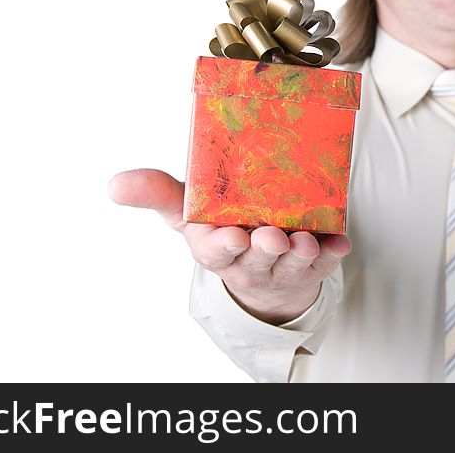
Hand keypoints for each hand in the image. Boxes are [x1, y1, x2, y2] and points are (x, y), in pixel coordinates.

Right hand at [107, 168, 351, 323]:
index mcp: (216, 248)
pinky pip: (325, 262)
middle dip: (265, 247)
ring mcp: (282, 266)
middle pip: (258, 257)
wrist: (260, 272)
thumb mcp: (186, 215)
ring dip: (300, 252)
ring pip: (292, 263)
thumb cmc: (221, 232)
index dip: (224, 245)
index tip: (231, 236)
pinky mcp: (312, 265)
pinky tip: (340, 243)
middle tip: (271, 235)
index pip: (216, 250)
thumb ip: (157, 194)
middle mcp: (249, 261)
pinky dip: (333, 252)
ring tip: (304, 240)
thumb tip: (115, 183)